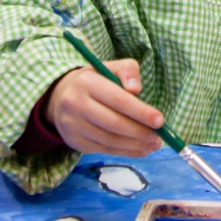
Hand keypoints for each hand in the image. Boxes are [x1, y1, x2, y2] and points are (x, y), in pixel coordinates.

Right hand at [46, 61, 161, 155]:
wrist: (61, 97)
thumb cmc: (95, 81)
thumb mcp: (110, 67)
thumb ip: (128, 71)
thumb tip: (136, 90)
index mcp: (86, 82)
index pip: (118, 100)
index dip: (141, 112)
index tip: (160, 121)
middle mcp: (75, 104)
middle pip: (114, 123)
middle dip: (140, 132)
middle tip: (158, 138)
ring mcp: (73, 125)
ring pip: (109, 140)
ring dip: (135, 145)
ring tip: (153, 145)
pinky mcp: (74, 141)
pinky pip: (104, 150)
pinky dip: (125, 152)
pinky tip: (140, 149)